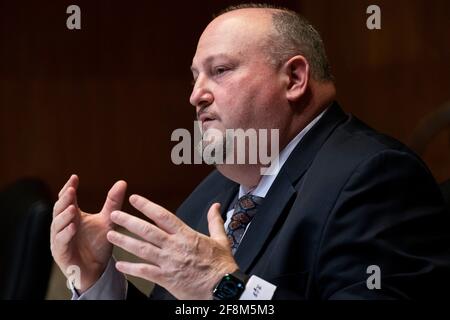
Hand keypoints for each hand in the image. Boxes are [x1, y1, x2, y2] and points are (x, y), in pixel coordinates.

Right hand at [50, 174, 126, 292]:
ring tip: (72, 208)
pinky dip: (66, 234)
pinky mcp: (61, 253)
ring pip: (57, 225)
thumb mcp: (108, 220)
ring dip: (64, 216)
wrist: (97, 270)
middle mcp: (63, 225)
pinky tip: (73, 227)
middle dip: (64, 199)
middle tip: (70, 189)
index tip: (75, 177)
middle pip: (60, 209)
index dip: (69, 187)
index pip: (67, 199)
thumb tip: (122, 181)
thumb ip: (112, 202)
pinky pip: (61, 242)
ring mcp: (60, 239)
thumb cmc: (98, 243)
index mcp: (72, 216)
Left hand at [106, 195, 237, 299]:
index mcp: (187, 235)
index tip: (134, 200)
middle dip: (128, 221)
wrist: (223, 288)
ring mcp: (169, 263)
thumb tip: (215, 206)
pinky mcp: (166, 278)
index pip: (162, 216)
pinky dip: (131, 268)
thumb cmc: (222, 266)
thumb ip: (214, 221)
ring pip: (142, 249)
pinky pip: (145, 272)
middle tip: (114, 215)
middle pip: (147, 230)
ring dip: (124, 241)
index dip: (146, 206)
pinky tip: (120, 265)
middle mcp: (174, 247)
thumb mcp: (221, 240)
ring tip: (111, 235)